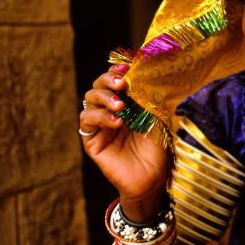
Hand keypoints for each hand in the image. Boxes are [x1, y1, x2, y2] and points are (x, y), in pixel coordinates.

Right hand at [79, 63, 169, 221]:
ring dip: (104, 98)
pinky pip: (87, 121)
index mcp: (127, 102)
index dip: (117, 71)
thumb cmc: (157, 148)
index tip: (126, 67)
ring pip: (89, 99)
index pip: (116, 80)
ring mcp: (100, 124)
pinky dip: (101, 117)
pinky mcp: (92, 140)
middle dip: (108, 80)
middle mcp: (110, 110)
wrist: (152, 178)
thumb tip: (147, 74)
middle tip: (122, 84)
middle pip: (98, 85)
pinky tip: (117, 123)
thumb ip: (149, 98)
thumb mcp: (157, 117)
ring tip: (121, 106)